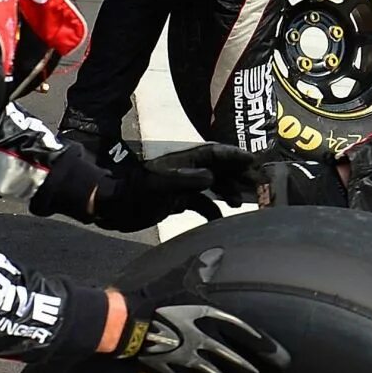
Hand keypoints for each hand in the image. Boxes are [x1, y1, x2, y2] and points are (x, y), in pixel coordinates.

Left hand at [91, 144, 260, 231]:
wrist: (113, 208)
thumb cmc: (136, 193)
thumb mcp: (161, 184)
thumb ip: (187, 179)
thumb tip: (212, 178)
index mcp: (186, 161)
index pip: (217, 153)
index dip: (236, 156)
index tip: (255, 162)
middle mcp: (188, 171)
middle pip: (220, 168)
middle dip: (239, 174)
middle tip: (257, 185)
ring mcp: (183, 186)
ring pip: (214, 185)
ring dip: (228, 191)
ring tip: (241, 203)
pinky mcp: (177, 201)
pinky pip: (201, 203)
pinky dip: (212, 209)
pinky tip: (219, 218)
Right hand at [116, 252, 288, 372]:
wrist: (122, 320)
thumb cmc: (153, 296)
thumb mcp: (180, 275)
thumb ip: (203, 266)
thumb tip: (217, 254)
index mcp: (207, 314)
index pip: (245, 331)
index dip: (265, 346)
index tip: (282, 359)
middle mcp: (202, 338)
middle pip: (238, 361)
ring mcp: (187, 357)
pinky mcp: (171, 371)